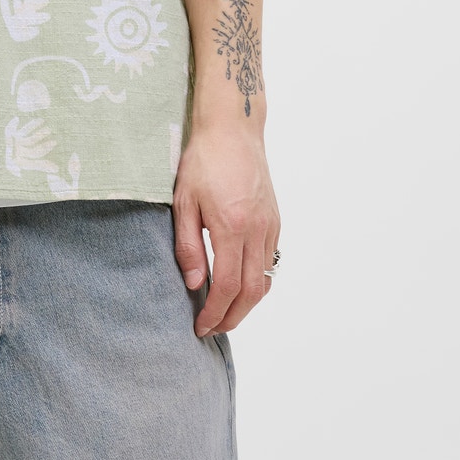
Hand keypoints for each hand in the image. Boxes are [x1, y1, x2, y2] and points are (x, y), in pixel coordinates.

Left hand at [171, 118, 279, 336]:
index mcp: (232, 226)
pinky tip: (241, 286)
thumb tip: (194, 284)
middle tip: (212, 330)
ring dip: (247, 304)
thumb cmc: (203, 160)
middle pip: (251, 291)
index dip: (215, 312)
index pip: (226, 285)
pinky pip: (271, 262)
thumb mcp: (183, 201)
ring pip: (265, 280)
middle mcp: (257, 230)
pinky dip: (258, 282)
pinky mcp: (276, 220)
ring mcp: (270, 226)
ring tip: (225, 314)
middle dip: (232, 317)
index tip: (201, 327)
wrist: (233, 130)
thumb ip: (188, 245)